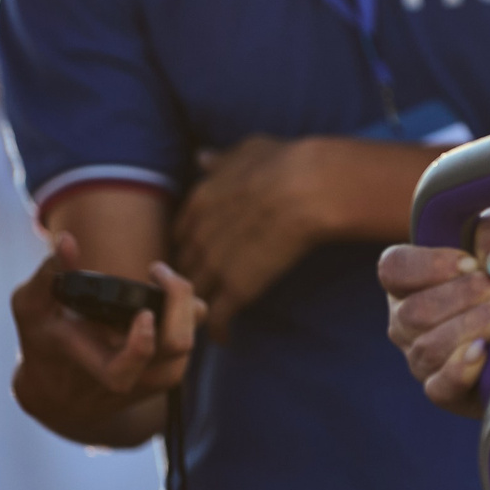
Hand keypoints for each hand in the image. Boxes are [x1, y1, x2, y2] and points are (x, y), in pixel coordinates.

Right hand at [11, 234, 202, 434]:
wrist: (62, 391)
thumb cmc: (44, 341)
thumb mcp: (31, 309)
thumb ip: (46, 277)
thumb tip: (66, 241)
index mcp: (94, 368)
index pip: (124, 371)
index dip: (140, 345)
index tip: (142, 314)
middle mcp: (132, 377)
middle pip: (178, 346)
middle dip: (177, 303)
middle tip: (157, 271)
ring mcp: (154, 376)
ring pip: (189, 342)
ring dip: (182, 305)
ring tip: (158, 278)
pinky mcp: (169, 368)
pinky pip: (191, 338)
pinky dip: (185, 312)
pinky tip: (163, 293)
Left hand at [174, 137, 332, 332]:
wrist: (308, 188)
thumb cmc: (285, 162)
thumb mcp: (247, 151)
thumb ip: (222, 160)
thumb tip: (202, 157)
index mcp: (199, 202)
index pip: (182, 232)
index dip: (190, 245)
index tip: (200, 254)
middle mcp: (198, 235)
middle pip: (181, 266)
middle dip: (187, 278)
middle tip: (201, 288)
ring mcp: (214, 264)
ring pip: (192, 295)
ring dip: (198, 307)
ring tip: (207, 317)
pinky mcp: (236, 289)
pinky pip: (216, 318)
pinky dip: (218, 330)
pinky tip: (224, 338)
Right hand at [379, 207, 489, 416]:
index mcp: (409, 279)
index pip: (393, 269)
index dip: (432, 265)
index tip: (474, 262)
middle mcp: (405, 320)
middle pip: (413, 312)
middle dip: (466, 296)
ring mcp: (421, 358)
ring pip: (428, 347)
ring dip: (474, 326)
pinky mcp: (445, 390)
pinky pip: (439, 387)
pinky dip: (461, 369)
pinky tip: (485, 351)